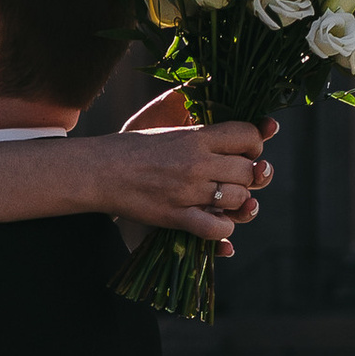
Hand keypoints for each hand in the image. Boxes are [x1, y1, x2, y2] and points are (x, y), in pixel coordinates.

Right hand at [100, 115, 272, 248]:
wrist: (99, 170)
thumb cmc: (132, 147)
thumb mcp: (168, 127)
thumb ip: (199, 129)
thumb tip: (229, 125)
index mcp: (196, 137)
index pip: (248, 135)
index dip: (254, 144)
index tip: (245, 151)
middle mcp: (197, 162)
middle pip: (249, 171)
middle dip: (247, 176)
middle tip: (232, 179)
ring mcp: (188, 192)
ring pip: (240, 199)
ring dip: (237, 203)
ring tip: (222, 200)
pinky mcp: (176, 217)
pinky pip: (218, 229)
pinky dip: (224, 230)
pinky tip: (217, 223)